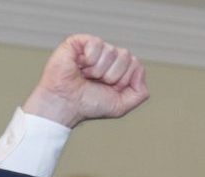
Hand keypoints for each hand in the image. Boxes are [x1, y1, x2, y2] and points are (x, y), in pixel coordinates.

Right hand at [22, 34, 148, 127]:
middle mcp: (107, 56)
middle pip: (126, 56)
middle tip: (95, 82)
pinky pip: (96, 44)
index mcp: (118, 68)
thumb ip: (140, 93)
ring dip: (98, 70)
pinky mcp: (79, 41)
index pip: (135, 64)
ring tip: (85, 76)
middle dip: (112, 76)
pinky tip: (79, 66)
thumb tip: (139, 69)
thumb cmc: (88, 105)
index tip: (107, 89)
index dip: (123, 80)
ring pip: (112, 51)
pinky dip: (89, 60)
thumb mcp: (120, 106)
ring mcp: (93, 48)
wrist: (65, 105)